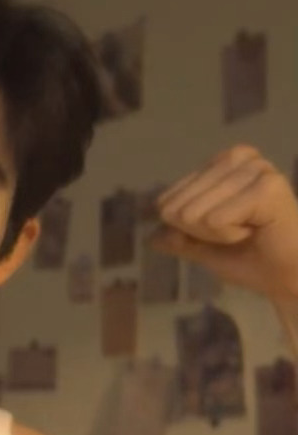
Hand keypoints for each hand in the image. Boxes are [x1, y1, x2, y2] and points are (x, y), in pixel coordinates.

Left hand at [153, 145, 297, 299]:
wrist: (288, 278)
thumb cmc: (252, 259)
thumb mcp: (204, 248)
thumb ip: (178, 238)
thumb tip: (150, 238)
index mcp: (222, 162)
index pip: (167, 199)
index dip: (188, 228)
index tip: (224, 231)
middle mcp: (239, 157)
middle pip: (176, 207)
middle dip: (201, 232)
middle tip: (240, 233)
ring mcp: (255, 169)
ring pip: (194, 214)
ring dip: (218, 234)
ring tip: (250, 231)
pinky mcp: (268, 186)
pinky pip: (215, 219)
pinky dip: (230, 235)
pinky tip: (257, 231)